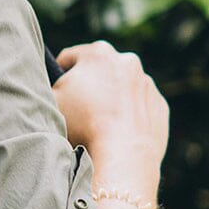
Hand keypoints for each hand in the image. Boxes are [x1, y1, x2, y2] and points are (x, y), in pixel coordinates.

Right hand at [52, 40, 169, 178]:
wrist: (121, 155)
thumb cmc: (81, 125)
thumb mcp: (51, 101)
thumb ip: (49, 85)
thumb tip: (54, 85)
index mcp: (98, 53)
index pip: (69, 58)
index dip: (58, 75)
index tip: (57, 92)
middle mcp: (127, 61)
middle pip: (100, 71)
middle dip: (89, 86)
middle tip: (77, 111)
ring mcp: (147, 84)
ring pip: (122, 88)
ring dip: (111, 100)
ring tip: (98, 125)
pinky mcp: (159, 106)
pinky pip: (140, 107)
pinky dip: (129, 116)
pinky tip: (117, 133)